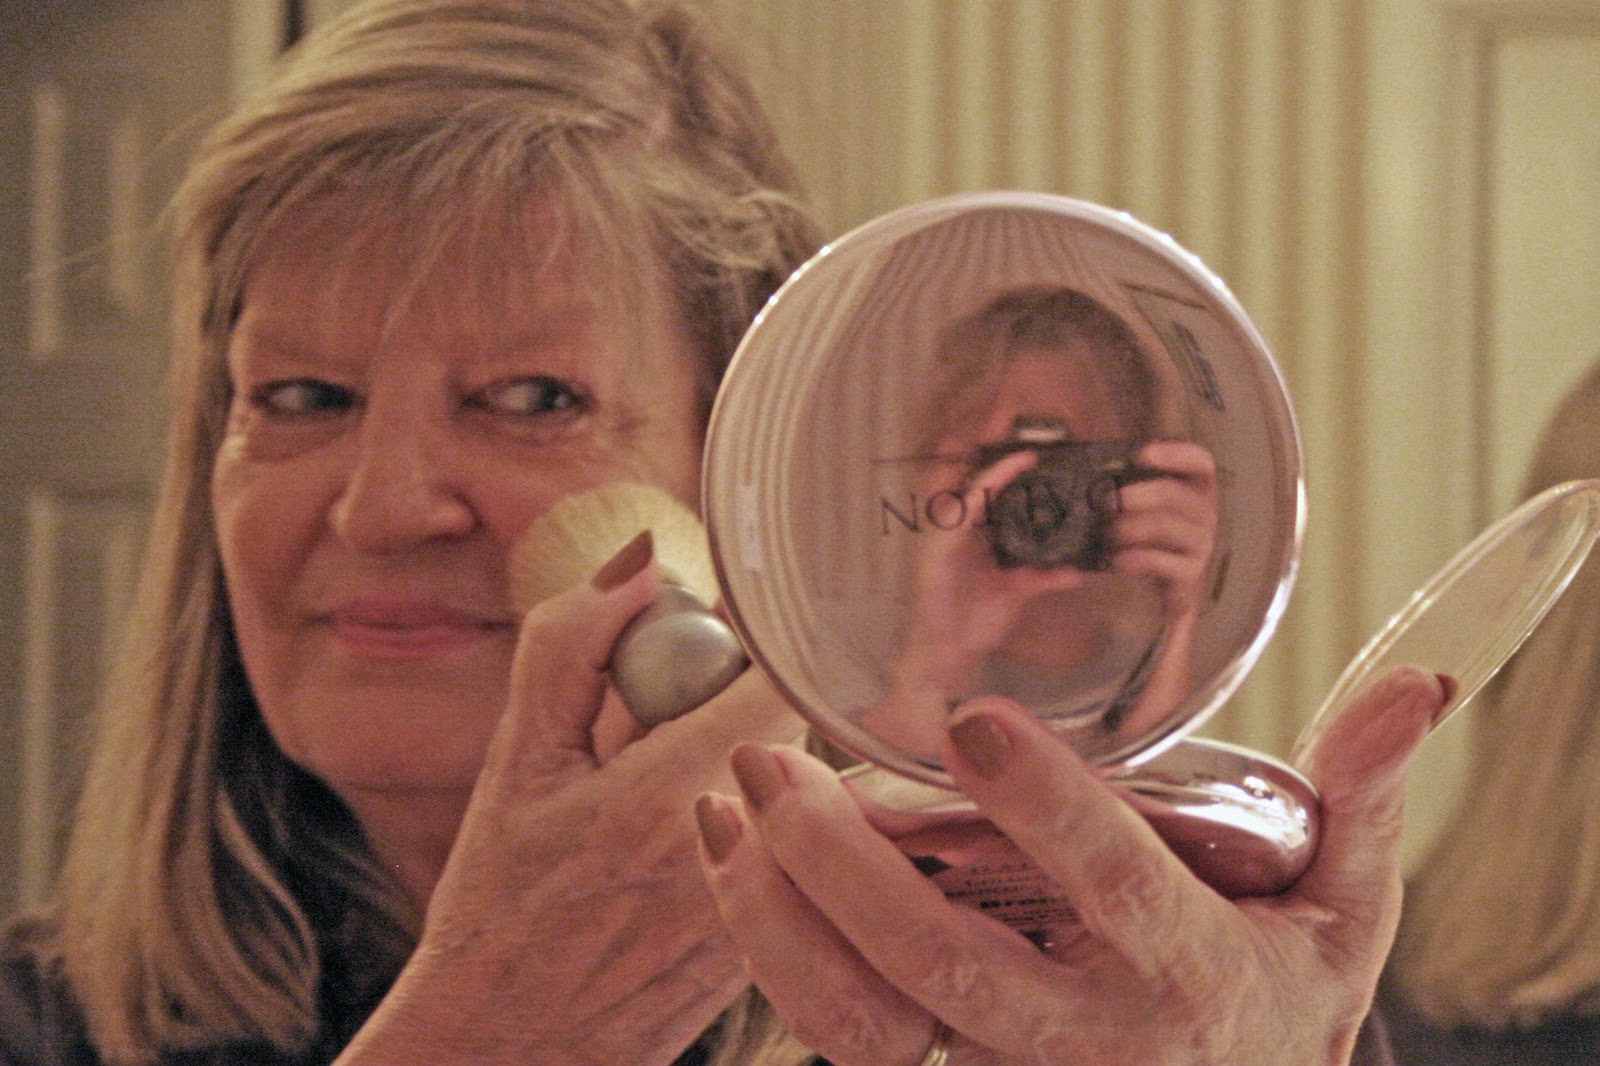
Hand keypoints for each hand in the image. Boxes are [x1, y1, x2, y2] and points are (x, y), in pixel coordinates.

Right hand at [342, 549, 803, 1064]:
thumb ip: (572, 644)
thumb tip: (645, 557)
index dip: (757, 635)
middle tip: (670, 714)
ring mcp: (774, 902)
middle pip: (798, 717)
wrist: (512, 1043)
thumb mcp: (516, 760)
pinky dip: (762, 812)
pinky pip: (802, 835)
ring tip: (673, 781)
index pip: (780, 671)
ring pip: (806, 776)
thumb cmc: (501, 902)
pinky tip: (692, 838)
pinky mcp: (789, 932)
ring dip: (753, 754)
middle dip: (743, 695)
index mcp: (667, 795)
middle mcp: (741, 851)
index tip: (717, 631)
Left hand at [697, 666, 1447, 1064]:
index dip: (1045, 809)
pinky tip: (729, 854)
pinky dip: (770, 946)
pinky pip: (839, 1030)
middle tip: (779, 766)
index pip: (1113, 887)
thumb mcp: (1341, 914)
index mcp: (1188, 971)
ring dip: (780, 913)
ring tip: (733, 801)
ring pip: (868, 1018)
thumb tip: (1412, 684)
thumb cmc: (1274, 1001)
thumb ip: (1359, 798)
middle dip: (848, 871)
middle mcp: (1083, 1034)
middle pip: (946, 966)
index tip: (969, 721)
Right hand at [863, 449, 1087, 753]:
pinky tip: (993, 487)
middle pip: (977, 486)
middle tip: (1033, 444)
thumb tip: (1078, 570)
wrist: (948, 657)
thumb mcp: (1016, 594)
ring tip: (1022, 457)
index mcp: (973, 538)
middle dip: (999, 462)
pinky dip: (975, 499)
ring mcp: (943, 540)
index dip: (1009, 474)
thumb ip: (1042, 578)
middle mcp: (957, 533)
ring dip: (992, 473)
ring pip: (966, 494)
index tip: (1039, 456)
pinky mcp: (935, 552)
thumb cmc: (974, 623)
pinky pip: (956, 518)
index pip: (990, 497)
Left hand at [1109, 440, 1216, 623]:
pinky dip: (1135, 558)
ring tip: (1108, 534)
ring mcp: (1200, 544)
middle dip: (1141, 494)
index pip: (1201, 464)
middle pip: (1176, 494)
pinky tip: (1118, 560)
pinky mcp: (1190, 573)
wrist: (1154, 590)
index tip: (1143, 454)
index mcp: (1194, 490)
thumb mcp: (1137, 509)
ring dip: (1132, 527)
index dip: (1177, 454)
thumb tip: (1088, 468)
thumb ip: (1123, 487)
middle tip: (1112, 500)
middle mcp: (1204, 514)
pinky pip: (1160, 560)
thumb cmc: (1144, 537)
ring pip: (1166, 525)